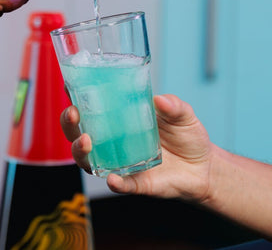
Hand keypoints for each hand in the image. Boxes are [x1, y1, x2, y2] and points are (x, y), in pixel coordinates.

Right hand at [60, 94, 212, 202]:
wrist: (203, 168)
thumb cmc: (185, 135)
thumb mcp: (182, 114)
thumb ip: (173, 105)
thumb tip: (160, 100)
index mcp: (117, 117)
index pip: (89, 105)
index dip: (74, 95)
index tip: (68, 85)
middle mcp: (111, 140)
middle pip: (77, 132)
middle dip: (68, 123)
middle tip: (73, 113)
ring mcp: (119, 161)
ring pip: (88, 159)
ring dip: (81, 150)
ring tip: (87, 141)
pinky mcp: (135, 182)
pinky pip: (120, 184)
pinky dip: (115, 182)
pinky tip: (113, 178)